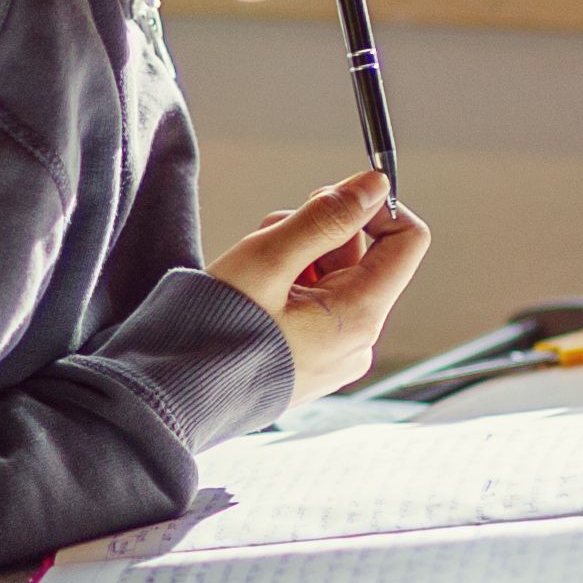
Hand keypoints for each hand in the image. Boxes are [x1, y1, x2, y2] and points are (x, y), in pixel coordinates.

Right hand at [206, 171, 430, 406]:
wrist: (175, 398)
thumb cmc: (214, 333)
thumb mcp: (268, 259)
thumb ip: (325, 217)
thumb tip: (373, 185)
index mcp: (360, 316)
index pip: (407, 240)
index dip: (374, 207)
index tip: (329, 198)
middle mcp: (358, 341)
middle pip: (362, 256)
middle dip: (317, 233)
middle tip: (268, 240)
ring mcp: (335, 354)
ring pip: (334, 277)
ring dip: (297, 257)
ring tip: (252, 272)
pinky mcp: (312, 360)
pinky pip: (317, 305)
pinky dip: (289, 286)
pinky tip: (253, 294)